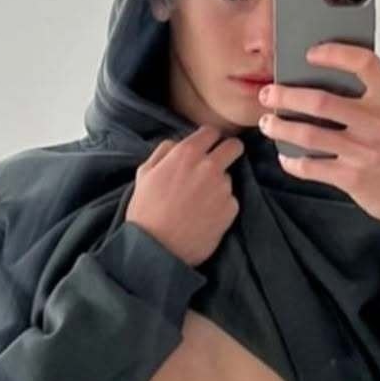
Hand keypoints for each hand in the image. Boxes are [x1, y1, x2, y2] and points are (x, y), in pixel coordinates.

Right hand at [126, 125, 243, 267]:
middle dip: (229, 151)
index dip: (209, 139)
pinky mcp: (231, 209)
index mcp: (187, 153)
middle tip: (220, 163)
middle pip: (234, 147)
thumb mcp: (144, 174)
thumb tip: (178, 143)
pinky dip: (222, 206)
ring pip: (229, 177)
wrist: (156, 249)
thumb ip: (164, 151)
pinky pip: (231, 200)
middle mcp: (210, 166)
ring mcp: (223, 188)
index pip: (212, 131)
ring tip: (200, 201)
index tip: (207, 147)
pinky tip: (205, 216)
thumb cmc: (146, 211)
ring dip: (220, 184)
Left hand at [257, 43, 379, 255]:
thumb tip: (328, 84)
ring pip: (309, 134)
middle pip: (321, 100)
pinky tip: (286, 156)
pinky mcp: (353, 178)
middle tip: (269, 93)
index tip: (311, 53)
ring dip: (281, 127)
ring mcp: (364, 151)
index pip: (363, 62)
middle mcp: (378, 123)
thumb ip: (375, 99)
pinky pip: (311, 166)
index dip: (333, 54)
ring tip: (269, 123)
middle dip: (286, 96)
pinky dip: (293, 161)